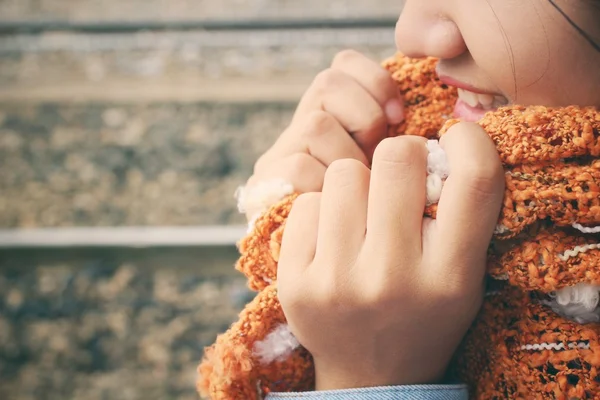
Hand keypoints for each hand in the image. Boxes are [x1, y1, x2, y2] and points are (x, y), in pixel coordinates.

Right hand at [242, 50, 404, 220]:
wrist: (335, 285)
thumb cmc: (381, 233)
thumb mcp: (393, 178)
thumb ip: (395, 144)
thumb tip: (410, 118)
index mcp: (334, 121)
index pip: (342, 66)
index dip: (374, 80)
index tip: (397, 115)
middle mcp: (303, 132)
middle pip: (330, 82)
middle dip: (366, 117)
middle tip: (377, 159)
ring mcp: (280, 158)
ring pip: (318, 123)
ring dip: (348, 159)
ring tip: (360, 196)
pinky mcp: (265, 187)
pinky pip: (301, 168)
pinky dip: (325, 189)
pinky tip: (335, 218)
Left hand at [277, 123, 504, 389]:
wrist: (371, 377)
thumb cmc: (423, 316)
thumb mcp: (462, 278)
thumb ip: (462, 216)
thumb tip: (440, 140)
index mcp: (450, 278)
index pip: (475, 181)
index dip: (469, 142)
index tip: (455, 137)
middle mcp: (393, 279)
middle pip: (397, 157)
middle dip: (401, 157)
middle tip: (398, 181)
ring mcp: (338, 281)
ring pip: (344, 172)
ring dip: (356, 185)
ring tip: (362, 218)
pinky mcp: (296, 282)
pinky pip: (306, 202)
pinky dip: (321, 211)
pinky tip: (331, 240)